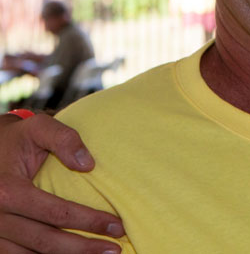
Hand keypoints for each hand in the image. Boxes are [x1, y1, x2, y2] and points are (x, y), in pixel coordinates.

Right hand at [0, 113, 123, 252]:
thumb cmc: (17, 139)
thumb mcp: (38, 127)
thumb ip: (64, 138)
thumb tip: (88, 165)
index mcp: (8, 190)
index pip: (57, 213)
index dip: (90, 221)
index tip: (118, 226)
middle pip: (45, 241)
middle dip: (83, 248)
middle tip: (114, 251)